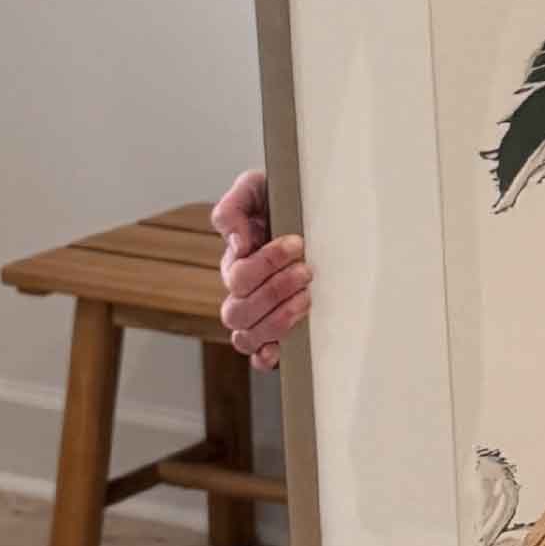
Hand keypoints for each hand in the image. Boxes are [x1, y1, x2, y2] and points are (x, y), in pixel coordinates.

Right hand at [210, 168, 310, 369]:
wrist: (309, 210)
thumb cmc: (280, 199)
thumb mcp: (255, 188)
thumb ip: (235, 208)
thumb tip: (237, 243)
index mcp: (235, 260)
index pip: (239, 273)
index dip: (267, 262)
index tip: (298, 242)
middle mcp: (241, 292)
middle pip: (239, 310)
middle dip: (275, 291)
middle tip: (307, 271)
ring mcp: (256, 314)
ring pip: (246, 335)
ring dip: (278, 321)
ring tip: (308, 298)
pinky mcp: (275, 331)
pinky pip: (258, 357)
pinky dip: (266, 357)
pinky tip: (282, 350)